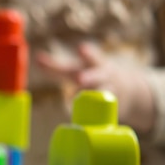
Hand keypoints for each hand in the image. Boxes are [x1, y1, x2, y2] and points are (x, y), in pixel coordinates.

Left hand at [35, 42, 154, 132]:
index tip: (82, 48)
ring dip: (95, 95)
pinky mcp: (113, 106)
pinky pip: (104, 109)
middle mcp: (103, 76)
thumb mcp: (74, 70)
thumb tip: (37, 58)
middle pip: (96, 76)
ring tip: (86, 100)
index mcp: (94, 64)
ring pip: (103, 93)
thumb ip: (56, 67)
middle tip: (80, 79)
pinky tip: (94, 116)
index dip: (86, 54)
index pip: (89, 58)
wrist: (127, 88)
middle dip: (89, 77)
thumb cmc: (90, 75)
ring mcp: (110, 91)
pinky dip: (98, 112)